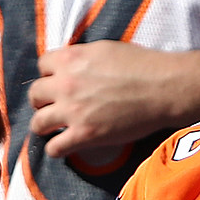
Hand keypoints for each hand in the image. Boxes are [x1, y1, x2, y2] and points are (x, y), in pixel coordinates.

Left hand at [27, 42, 182, 161]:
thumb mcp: (105, 49)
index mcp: (71, 59)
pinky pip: (54, 148)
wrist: (163, 88)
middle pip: (35, 94)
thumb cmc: (142, 66)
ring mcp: (73, 111)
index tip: (59, 82)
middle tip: (54, 106)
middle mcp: (66, 83)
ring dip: (44, 126)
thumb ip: (82, 57)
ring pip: (38, 123)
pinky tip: (64, 147)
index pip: (42, 65)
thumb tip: (73, 66)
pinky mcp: (84, 135)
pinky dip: (56, 149)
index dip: (50, 74)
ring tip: (54, 129)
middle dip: (42, 100)